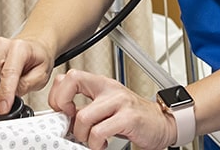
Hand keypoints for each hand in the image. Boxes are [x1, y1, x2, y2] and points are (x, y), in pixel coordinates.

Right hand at [0, 36, 53, 114]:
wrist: (36, 48)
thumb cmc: (39, 60)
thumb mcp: (41, 75)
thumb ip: (24, 86)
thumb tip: (8, 100)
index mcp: (20, 48)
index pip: (8, 73)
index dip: (5, 93)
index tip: (3, 109)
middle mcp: (4, 45)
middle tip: (6, 102)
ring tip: (6, 89)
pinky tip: (1, 84)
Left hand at [48, 69, 176, 149]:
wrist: (161, 123)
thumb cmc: (133, 118)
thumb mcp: (107, 109)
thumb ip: (87, 108)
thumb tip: (62, 119)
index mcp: (102, 84)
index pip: (69, 76)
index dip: (58, 94)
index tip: (62, 112)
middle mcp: (109, 88)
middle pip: (72, 80)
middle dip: (62, 106)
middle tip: (71, 124)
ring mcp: (119, 101)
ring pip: (82, 116)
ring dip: (82, 136)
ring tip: (92, 140)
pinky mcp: (128, 117)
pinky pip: (99, 132)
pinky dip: (95, 144)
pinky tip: (102, 143)